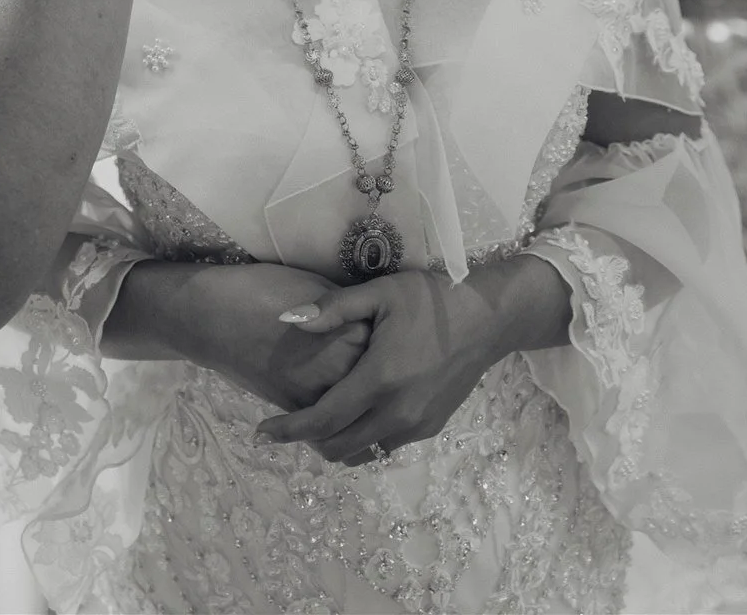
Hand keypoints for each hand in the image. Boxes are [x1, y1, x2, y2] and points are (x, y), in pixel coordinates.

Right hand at [115, 261, 371, 412]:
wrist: (215, 316)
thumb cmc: (263, 289)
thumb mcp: (314, 288)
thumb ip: (346, 310)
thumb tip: (370, 320)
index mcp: (348, 332)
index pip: (385, 344)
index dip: (385, 339)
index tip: (386, 333)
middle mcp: (339, 367)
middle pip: (373, 379)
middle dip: (376, 374)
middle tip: (377, 363)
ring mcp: (316, 392)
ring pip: (353, 408)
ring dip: (362, 404)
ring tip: (365, 391)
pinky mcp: (295, 408)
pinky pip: (326, 421)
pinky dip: (337, 419)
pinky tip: (342, 409)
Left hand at [255, 257, 569, 462]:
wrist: (485, 320)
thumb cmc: (429, 300)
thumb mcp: (379, 294)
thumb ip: (332, 310)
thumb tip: (287, 320)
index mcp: (379, 380)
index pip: (322, 420)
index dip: (288, 431)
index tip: (261, 434)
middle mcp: (397, 413)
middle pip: (337, 447)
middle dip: (307, 440)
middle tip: (288, 421)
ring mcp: (416, 425)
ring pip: (362, 452)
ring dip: (335, 442)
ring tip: (319, 417)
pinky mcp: (429, 428)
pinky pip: (385, 445)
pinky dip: (362, 437)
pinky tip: (355, 412)